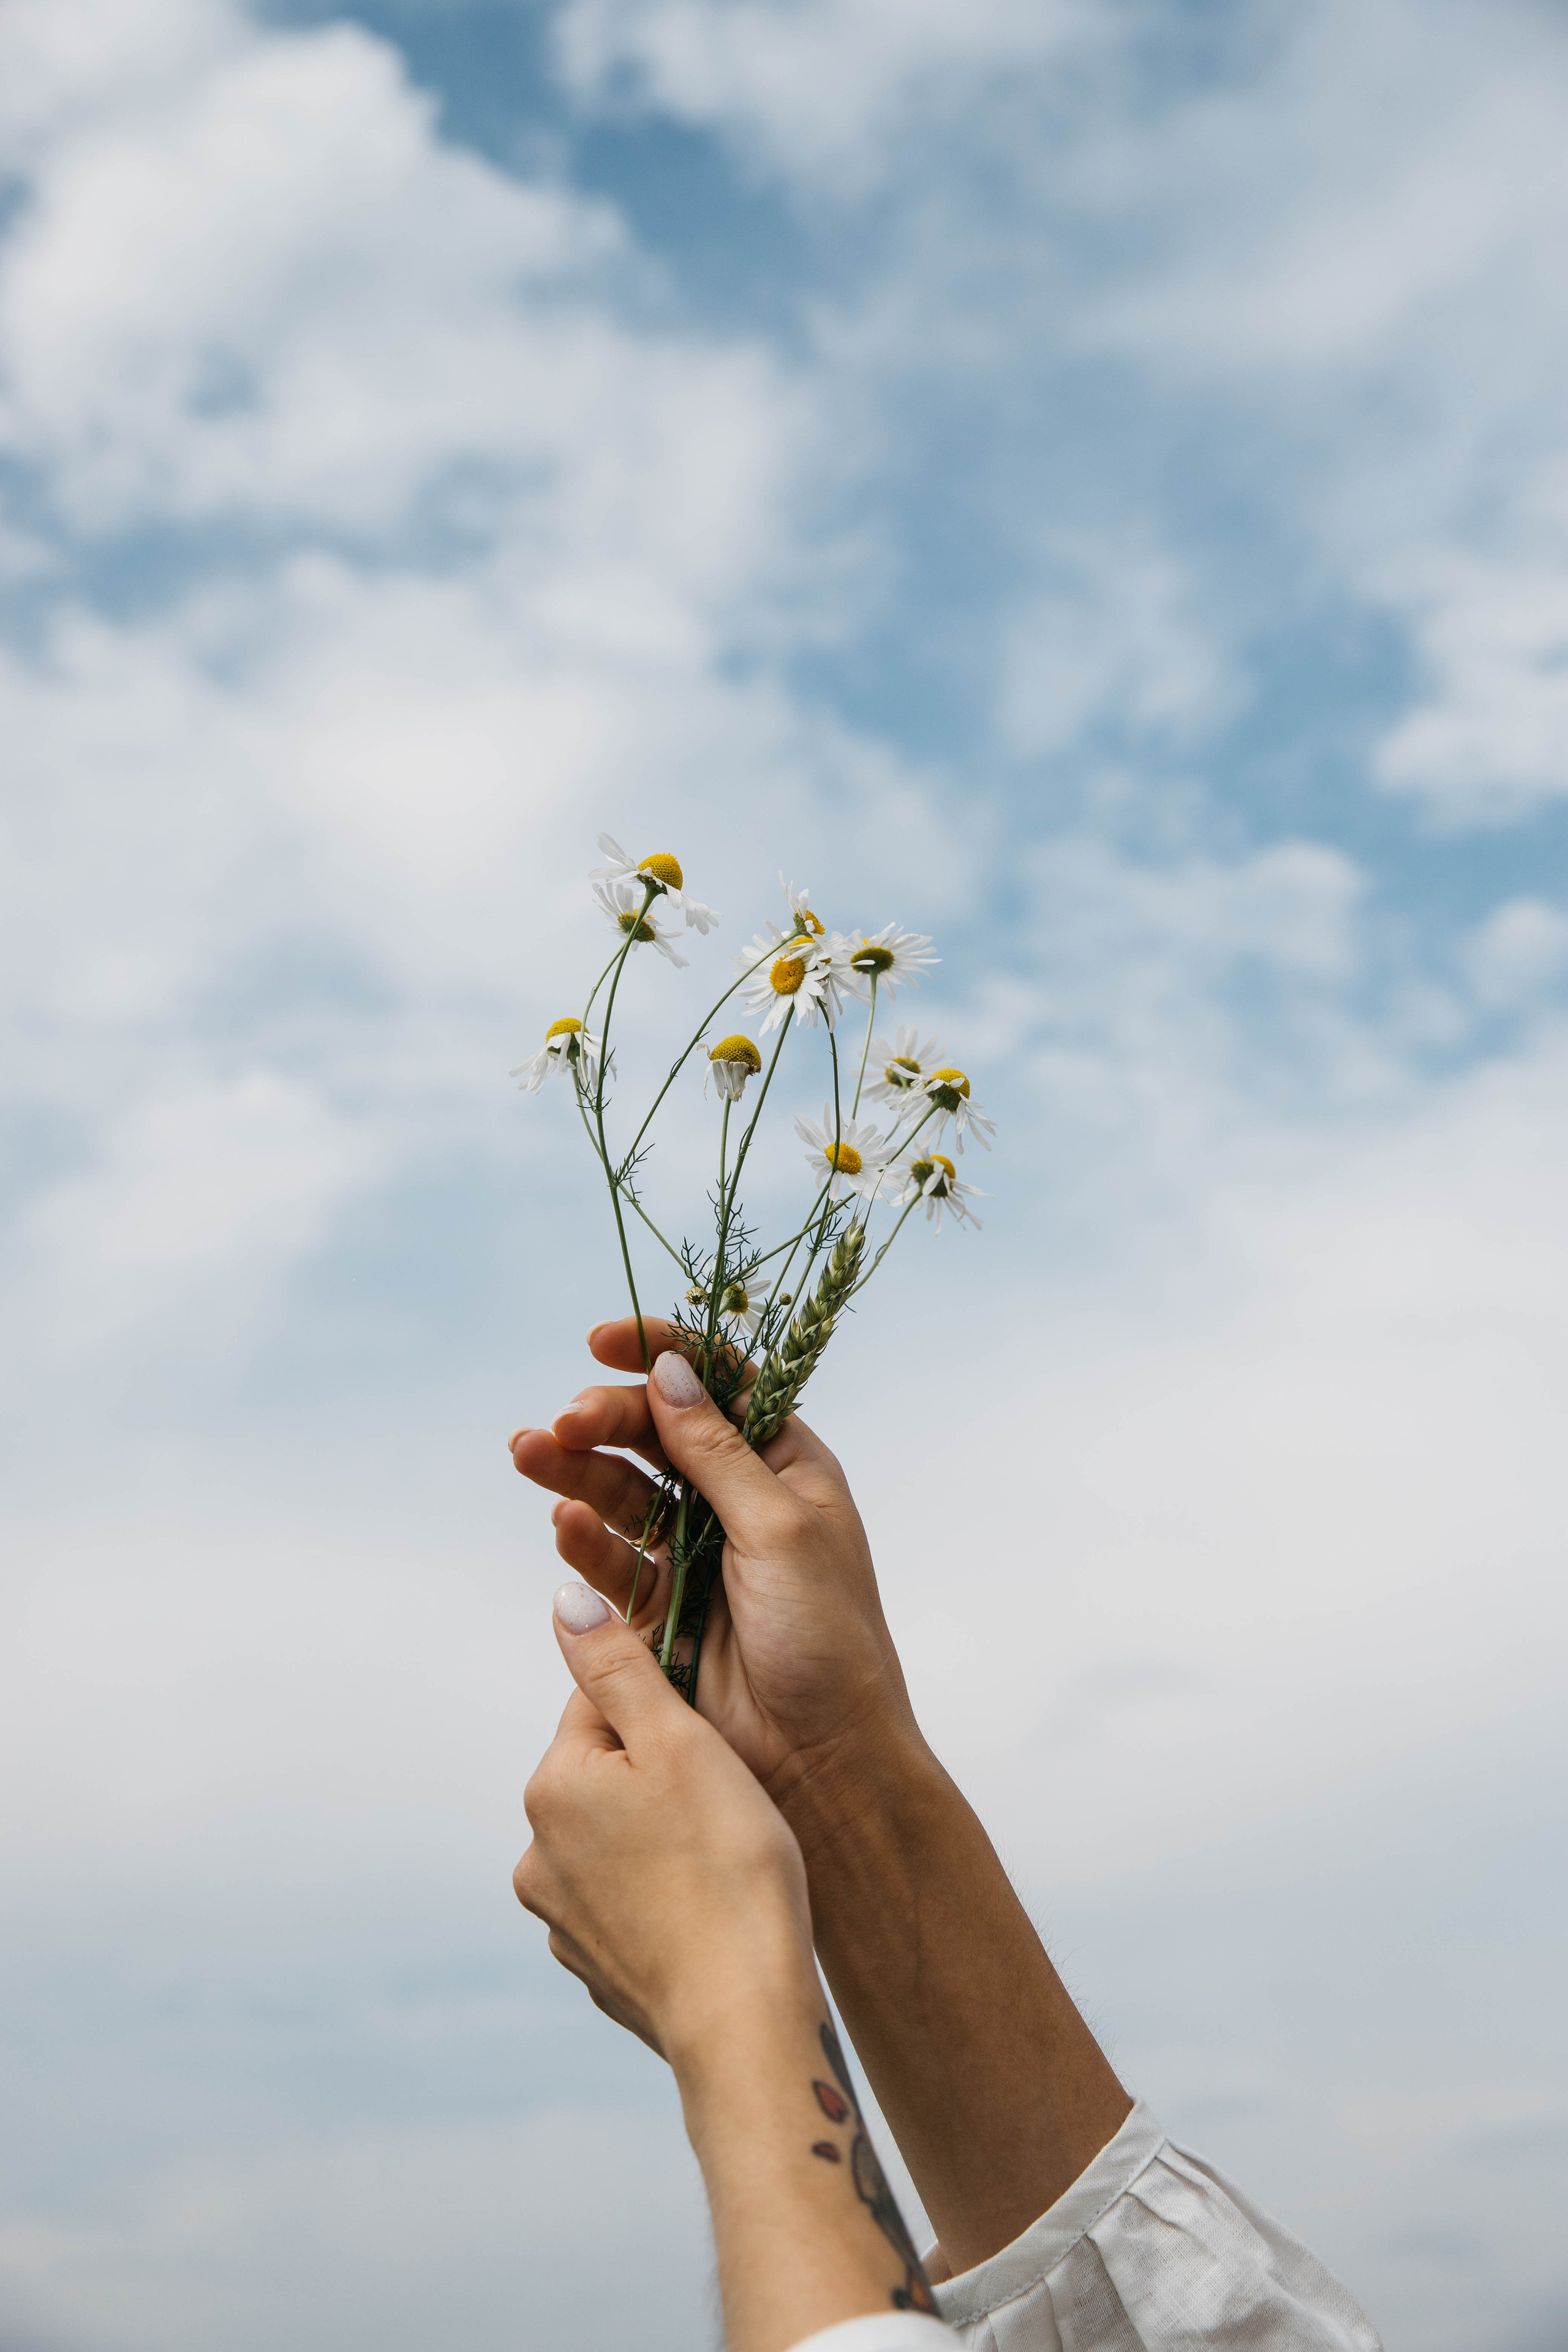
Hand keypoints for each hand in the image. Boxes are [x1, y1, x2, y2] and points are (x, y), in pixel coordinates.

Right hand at [509, 1317, 922, 1801]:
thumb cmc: (827, 1638)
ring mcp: (694, 1553)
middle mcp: (736, 1499)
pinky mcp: (657, 1607)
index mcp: (785, 1465)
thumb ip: (717, 1451)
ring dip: (575, 1470)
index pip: (717, 1383)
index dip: (660, 1352)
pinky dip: (583, 1539)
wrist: (822, 1759)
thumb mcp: (780, 1527)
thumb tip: (671, 1370)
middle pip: (655, 1433)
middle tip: (565, 1423)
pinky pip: (609, 1558)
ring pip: (621, 1492)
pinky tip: (563, 1526)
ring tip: (531, 1454)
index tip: (600, 1340)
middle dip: (607, 1418)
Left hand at [513, 1580, 814, 2059]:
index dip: (670, 1707)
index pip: (605, 1704)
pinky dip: (666, 1899)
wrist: (745, 2016)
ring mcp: (562, 1921)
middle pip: (610, 1774)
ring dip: (664, 1837)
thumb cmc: (729, 1866)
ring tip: (726, 1861)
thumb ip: (619, 1665)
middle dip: (664, 1775)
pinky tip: (711, 1911)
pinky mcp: (594, 1968)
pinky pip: (631, 1906)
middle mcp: (536, 1854)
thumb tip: (565, 1598)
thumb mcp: (681, 1741)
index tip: (715, 1737)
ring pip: (621, 1840)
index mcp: (552, 1785)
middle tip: (729, 1802)